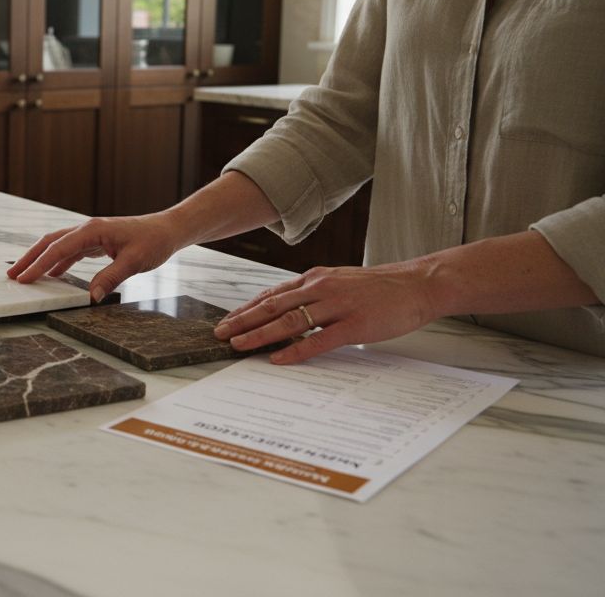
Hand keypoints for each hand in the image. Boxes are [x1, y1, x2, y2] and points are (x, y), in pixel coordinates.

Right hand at [7, 214, 177, 301]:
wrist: (167, 229)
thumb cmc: (153, 241)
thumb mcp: (134, 262)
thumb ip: (110, 278)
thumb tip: (90, 297)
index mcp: (92, 230)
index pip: (59, 249)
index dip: (38, 264)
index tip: (23, 278)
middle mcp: (87, 229)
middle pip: (50, 242)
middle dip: (30, 258)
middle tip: (12, 275)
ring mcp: (90, 234)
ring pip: (58, 245)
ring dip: (40, 259)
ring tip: (24, 274)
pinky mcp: (96, 241)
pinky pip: (70, 251)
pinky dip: (57, 261)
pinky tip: (52, 274)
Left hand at [213, 260, 440, 363]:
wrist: (417, 284)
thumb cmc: (378, 287)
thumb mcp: (338, 281)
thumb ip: (312, 293)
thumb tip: (285, 309)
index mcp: (314, 278)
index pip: (271, 294)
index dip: (246, 308)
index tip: (226, 320)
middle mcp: (321, 288)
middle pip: (273, 306)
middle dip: (243, 321)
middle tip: (219, 334)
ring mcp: (337, 306)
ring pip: (290, 321)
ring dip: (260, 335)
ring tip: (239, 345)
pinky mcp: (354, 325)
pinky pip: (319, 339)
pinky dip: (296, 350)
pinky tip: (278, 359)